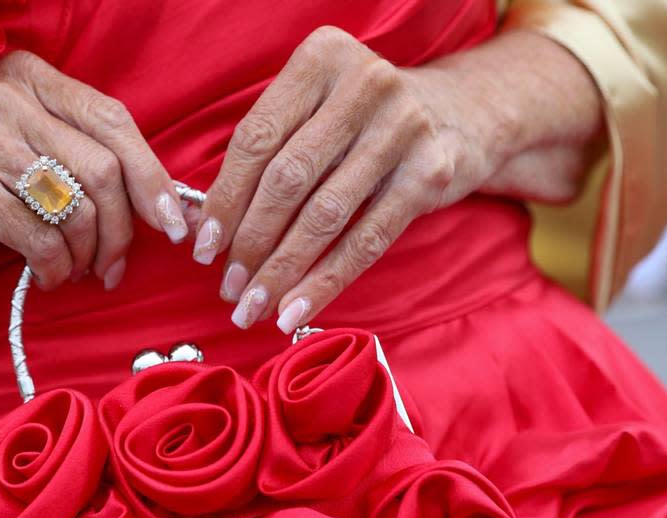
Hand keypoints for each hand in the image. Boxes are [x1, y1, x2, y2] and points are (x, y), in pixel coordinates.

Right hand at [0, 50, 187, 297]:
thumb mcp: (25, 155)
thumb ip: (82, 158)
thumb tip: (165, 203)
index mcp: (27, 76)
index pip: (115, 120)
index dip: (153, 177)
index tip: (173, 225)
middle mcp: (5, 95)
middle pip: (104, 169)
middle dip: (123, 230)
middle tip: (115, 268)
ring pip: (79, 208)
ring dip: (87, 256)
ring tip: (74, 273)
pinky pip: (43, 239)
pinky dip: (54, 270)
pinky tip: (43, 277)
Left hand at [192, 27, 598, 331]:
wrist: (464, 113)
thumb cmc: (363, 121)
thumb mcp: (317, 112)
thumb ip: (266, 154)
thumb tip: (204, 230)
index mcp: (322, 57)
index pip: (257, 139)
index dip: (224, 200)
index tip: (203, 249)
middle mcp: (364, 84)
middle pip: (287, 179)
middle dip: (249, 242)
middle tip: (227, 287)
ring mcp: (403, 127)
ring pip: (324, 215)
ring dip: (281, 270)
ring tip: (252, 307)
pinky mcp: (431, 173)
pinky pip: (366, 240)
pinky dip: (324, 281)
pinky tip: (294, 310)